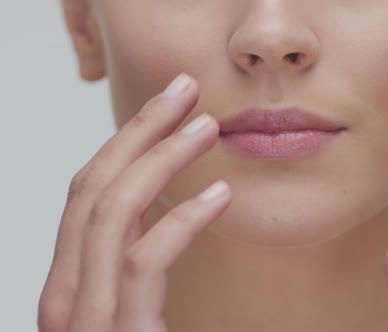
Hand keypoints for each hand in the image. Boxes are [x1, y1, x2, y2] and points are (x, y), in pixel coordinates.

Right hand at [37, 73, 231, 331]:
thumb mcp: (126, 310)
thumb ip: (131, 268)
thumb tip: (160, 219)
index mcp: (71, 282)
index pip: (91, 193)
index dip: (127, 141)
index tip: (170, 110)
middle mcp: (66, 294)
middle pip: (94, 187)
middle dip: (139, 130)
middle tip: (185, 91)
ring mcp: (83, 318)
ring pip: (112, 212)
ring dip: (160, 158)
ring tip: (205, 126)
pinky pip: (143, 262)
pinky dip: (182, 221)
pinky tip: (221, 197)